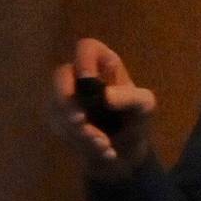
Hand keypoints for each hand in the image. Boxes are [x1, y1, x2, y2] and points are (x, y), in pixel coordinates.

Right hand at [47, 38, 156, 179]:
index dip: (83, 60)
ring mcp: (66, 97)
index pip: (86, 48)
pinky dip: (78, 142)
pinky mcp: (59, 119)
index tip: (88, 80)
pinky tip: (99, 150)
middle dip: (67, 101)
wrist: (126, 152)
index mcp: (103, 64)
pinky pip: (58, 126)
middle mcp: (80, 76)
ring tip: (103, 145)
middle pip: (60, 75)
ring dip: (78, 130)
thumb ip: (130, 97)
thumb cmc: (136, 119)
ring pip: (57, 106)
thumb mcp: (144, 106)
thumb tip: (106, 96)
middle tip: (80, 121)